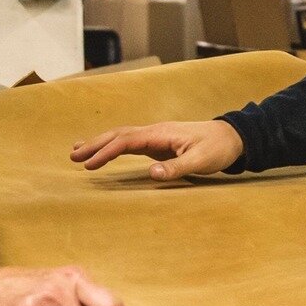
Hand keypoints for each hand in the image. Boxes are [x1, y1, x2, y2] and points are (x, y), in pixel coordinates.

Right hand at [70, 119, 243, 181]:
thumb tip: (151, 173)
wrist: (232, 136)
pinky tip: (104, 152)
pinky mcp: (158, 143)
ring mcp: (155, 136)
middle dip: (95, 145)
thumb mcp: (201, 161)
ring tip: (77, 151)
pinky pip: (129, 143)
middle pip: (118, 135)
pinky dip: (113, 146)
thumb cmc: (217, 149)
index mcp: (161, 134)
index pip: (126, 141)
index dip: (106, 152)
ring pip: (121, 136)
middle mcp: (154, 132)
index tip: (90, 165)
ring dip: (100, 143)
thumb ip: (176, 167)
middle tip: (73, 157)